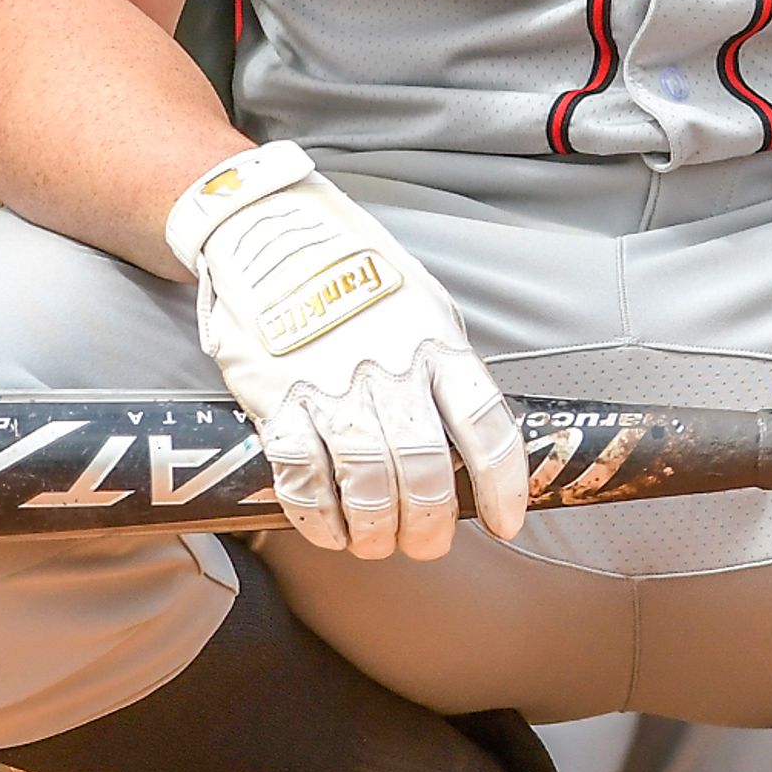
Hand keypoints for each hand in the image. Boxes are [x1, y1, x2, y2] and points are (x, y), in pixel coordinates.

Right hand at [166, 142, 525, 560]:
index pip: (485, 425)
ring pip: (368, 483)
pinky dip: (320, 518)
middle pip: (426, 469)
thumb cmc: (351, 270)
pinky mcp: (277, 397)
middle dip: (430, 524)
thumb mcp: (420, 301)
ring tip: (377, 544)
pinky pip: (302, 476)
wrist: (265, 228)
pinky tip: (331, 533)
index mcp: (436, 341)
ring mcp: (331, 384)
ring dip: (376, 531)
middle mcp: (390, 367)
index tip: (506, 523)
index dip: (502, 484)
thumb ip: (442, 364)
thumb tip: (467, 434)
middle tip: (426, 543)